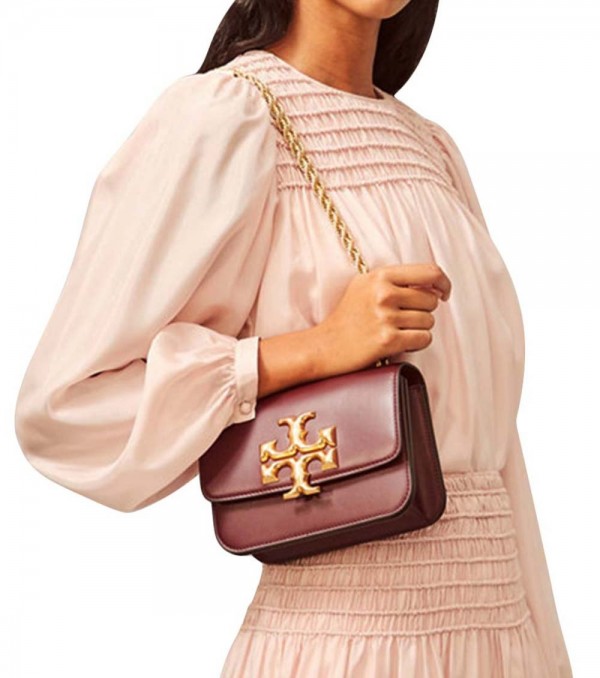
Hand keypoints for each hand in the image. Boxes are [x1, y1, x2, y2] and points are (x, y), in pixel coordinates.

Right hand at [314, 263, 451, 374]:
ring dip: (418, 329)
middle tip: (404, 320)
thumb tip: (434, 284)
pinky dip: (416, 343)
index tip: (443, 293)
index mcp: (380, 276)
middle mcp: (383, 293)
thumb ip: (395, 280)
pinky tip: (400, 343)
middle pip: (431, 300)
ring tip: (397, 331)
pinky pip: (423, 339)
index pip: (429, 272)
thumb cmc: (347, 318)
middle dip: (424, 312)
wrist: (324, 346)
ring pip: (429, 321)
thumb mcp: (365, 286)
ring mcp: (385, 316)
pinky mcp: (387, 340)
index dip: (443, 283)